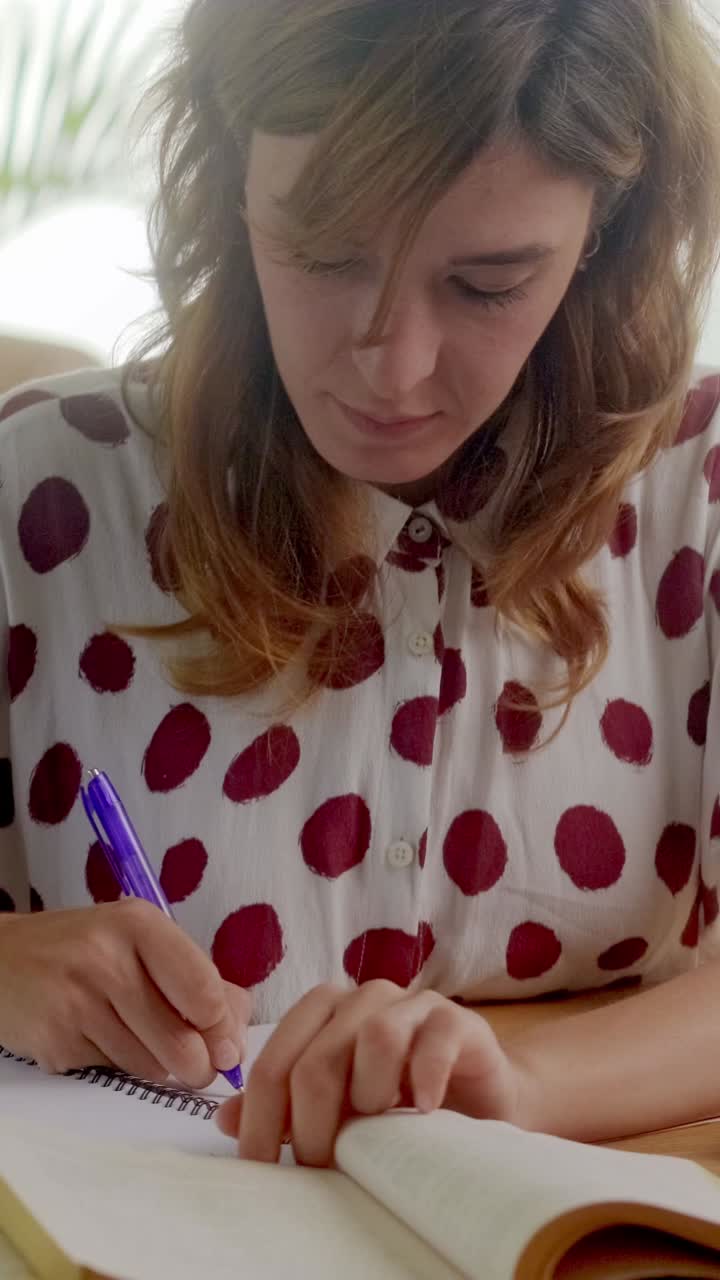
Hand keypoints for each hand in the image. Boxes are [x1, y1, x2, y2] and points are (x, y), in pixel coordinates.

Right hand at [0, 900, 251, 1086]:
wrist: (0, 959)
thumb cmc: (84, 948)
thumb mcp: (139, 940)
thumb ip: (193, 976)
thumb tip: (238, 1030)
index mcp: (139, 924)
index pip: (203, 990)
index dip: (224, 1029)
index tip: (227, 1045)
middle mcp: (108, 960)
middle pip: (181, 1043)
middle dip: (198, 1065)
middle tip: (195, 1063)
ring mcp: (77, 1004)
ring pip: (150, 1066)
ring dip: (157, 1065)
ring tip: (139, 1036)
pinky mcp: (55, 1043)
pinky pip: (113, 1071)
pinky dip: (116, 1063)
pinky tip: (98, 1035)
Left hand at [216, 981, 530, 1166]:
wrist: (477, 1098)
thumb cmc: (396, 1102)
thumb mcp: (333, 1109)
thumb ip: (284, 1107)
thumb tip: (225, 1119)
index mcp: (322, 1012)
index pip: (274, 1061)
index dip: (262, 1119)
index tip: (262, 1170)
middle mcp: (362, 999)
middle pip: (319, 1058)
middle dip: (313, 1125)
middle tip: (322, 1167)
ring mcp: (412, 1004)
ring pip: (375, 1038)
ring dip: (370, 1098)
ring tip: (378, 1130)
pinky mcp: (457, 1020)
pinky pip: (435, 1040)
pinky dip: (424, 1080)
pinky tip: (422, 1112)